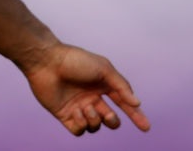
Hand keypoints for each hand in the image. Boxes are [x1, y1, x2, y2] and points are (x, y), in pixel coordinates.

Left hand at [24, 42, 149, 135]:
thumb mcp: (104, 68)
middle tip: (107, 114)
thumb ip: (121, 86)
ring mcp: (78, 107)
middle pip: (110, 119)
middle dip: (112, 121)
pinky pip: (79, 131)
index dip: (136, 115)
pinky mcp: (64, 115)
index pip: (123, 104)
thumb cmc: (75, 61)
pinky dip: (81, 124)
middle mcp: (91, 98)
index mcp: (102, 86)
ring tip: (86, 107)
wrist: (47, 62)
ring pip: (95, 126)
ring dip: (95, 120)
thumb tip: (137, 103)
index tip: (146, 127)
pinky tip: (76, 111)